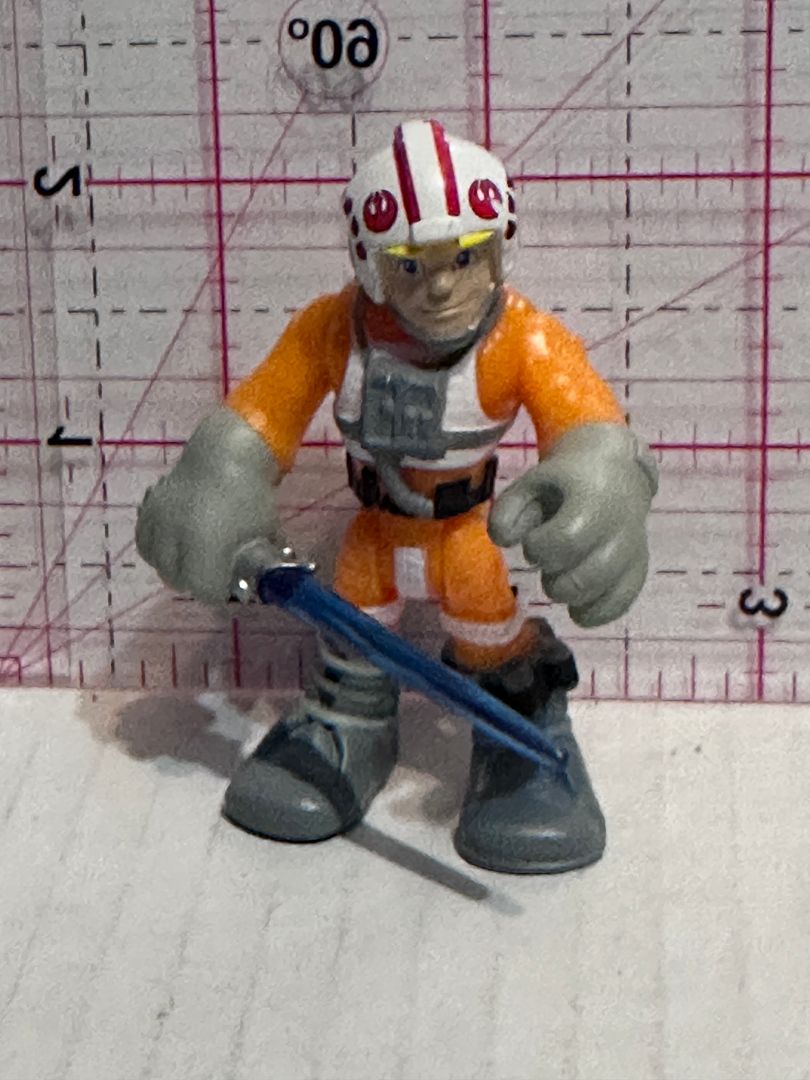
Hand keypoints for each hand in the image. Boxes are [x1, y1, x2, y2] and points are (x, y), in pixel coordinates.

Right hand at [136, 407, 283, 604]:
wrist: (227, 453)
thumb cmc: (253, 496)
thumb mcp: (265, 535)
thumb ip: (261, 565)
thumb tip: (263, 586)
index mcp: (207, 548)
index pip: (204, 590)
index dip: (218, 592)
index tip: (228, 587)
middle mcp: (176, 539)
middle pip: (177, 579)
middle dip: (195, 580)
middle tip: (211, 573)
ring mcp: (158, 522)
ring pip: (158, 561)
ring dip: (174, 564)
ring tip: (191, 557)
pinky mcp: (148, 508)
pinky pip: (145, 540)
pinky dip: (157, 546)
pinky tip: (172, 541)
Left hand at [489, 423, 657, 626]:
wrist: (613, 473)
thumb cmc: (565, 482)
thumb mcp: (531, 484)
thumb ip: (508, 510)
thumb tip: (504, 540)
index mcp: (594, 500)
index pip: (567, 540)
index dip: (540, 548)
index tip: (533, 540)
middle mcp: (621, 528)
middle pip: (586, 576)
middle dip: (554, 579)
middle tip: (547, 562)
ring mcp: (634, 550)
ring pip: (604, 592)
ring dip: (572, 595)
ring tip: (562, 577)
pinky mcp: (638, 569)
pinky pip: (622, 602)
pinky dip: (596, 612)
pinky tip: (578, 610)